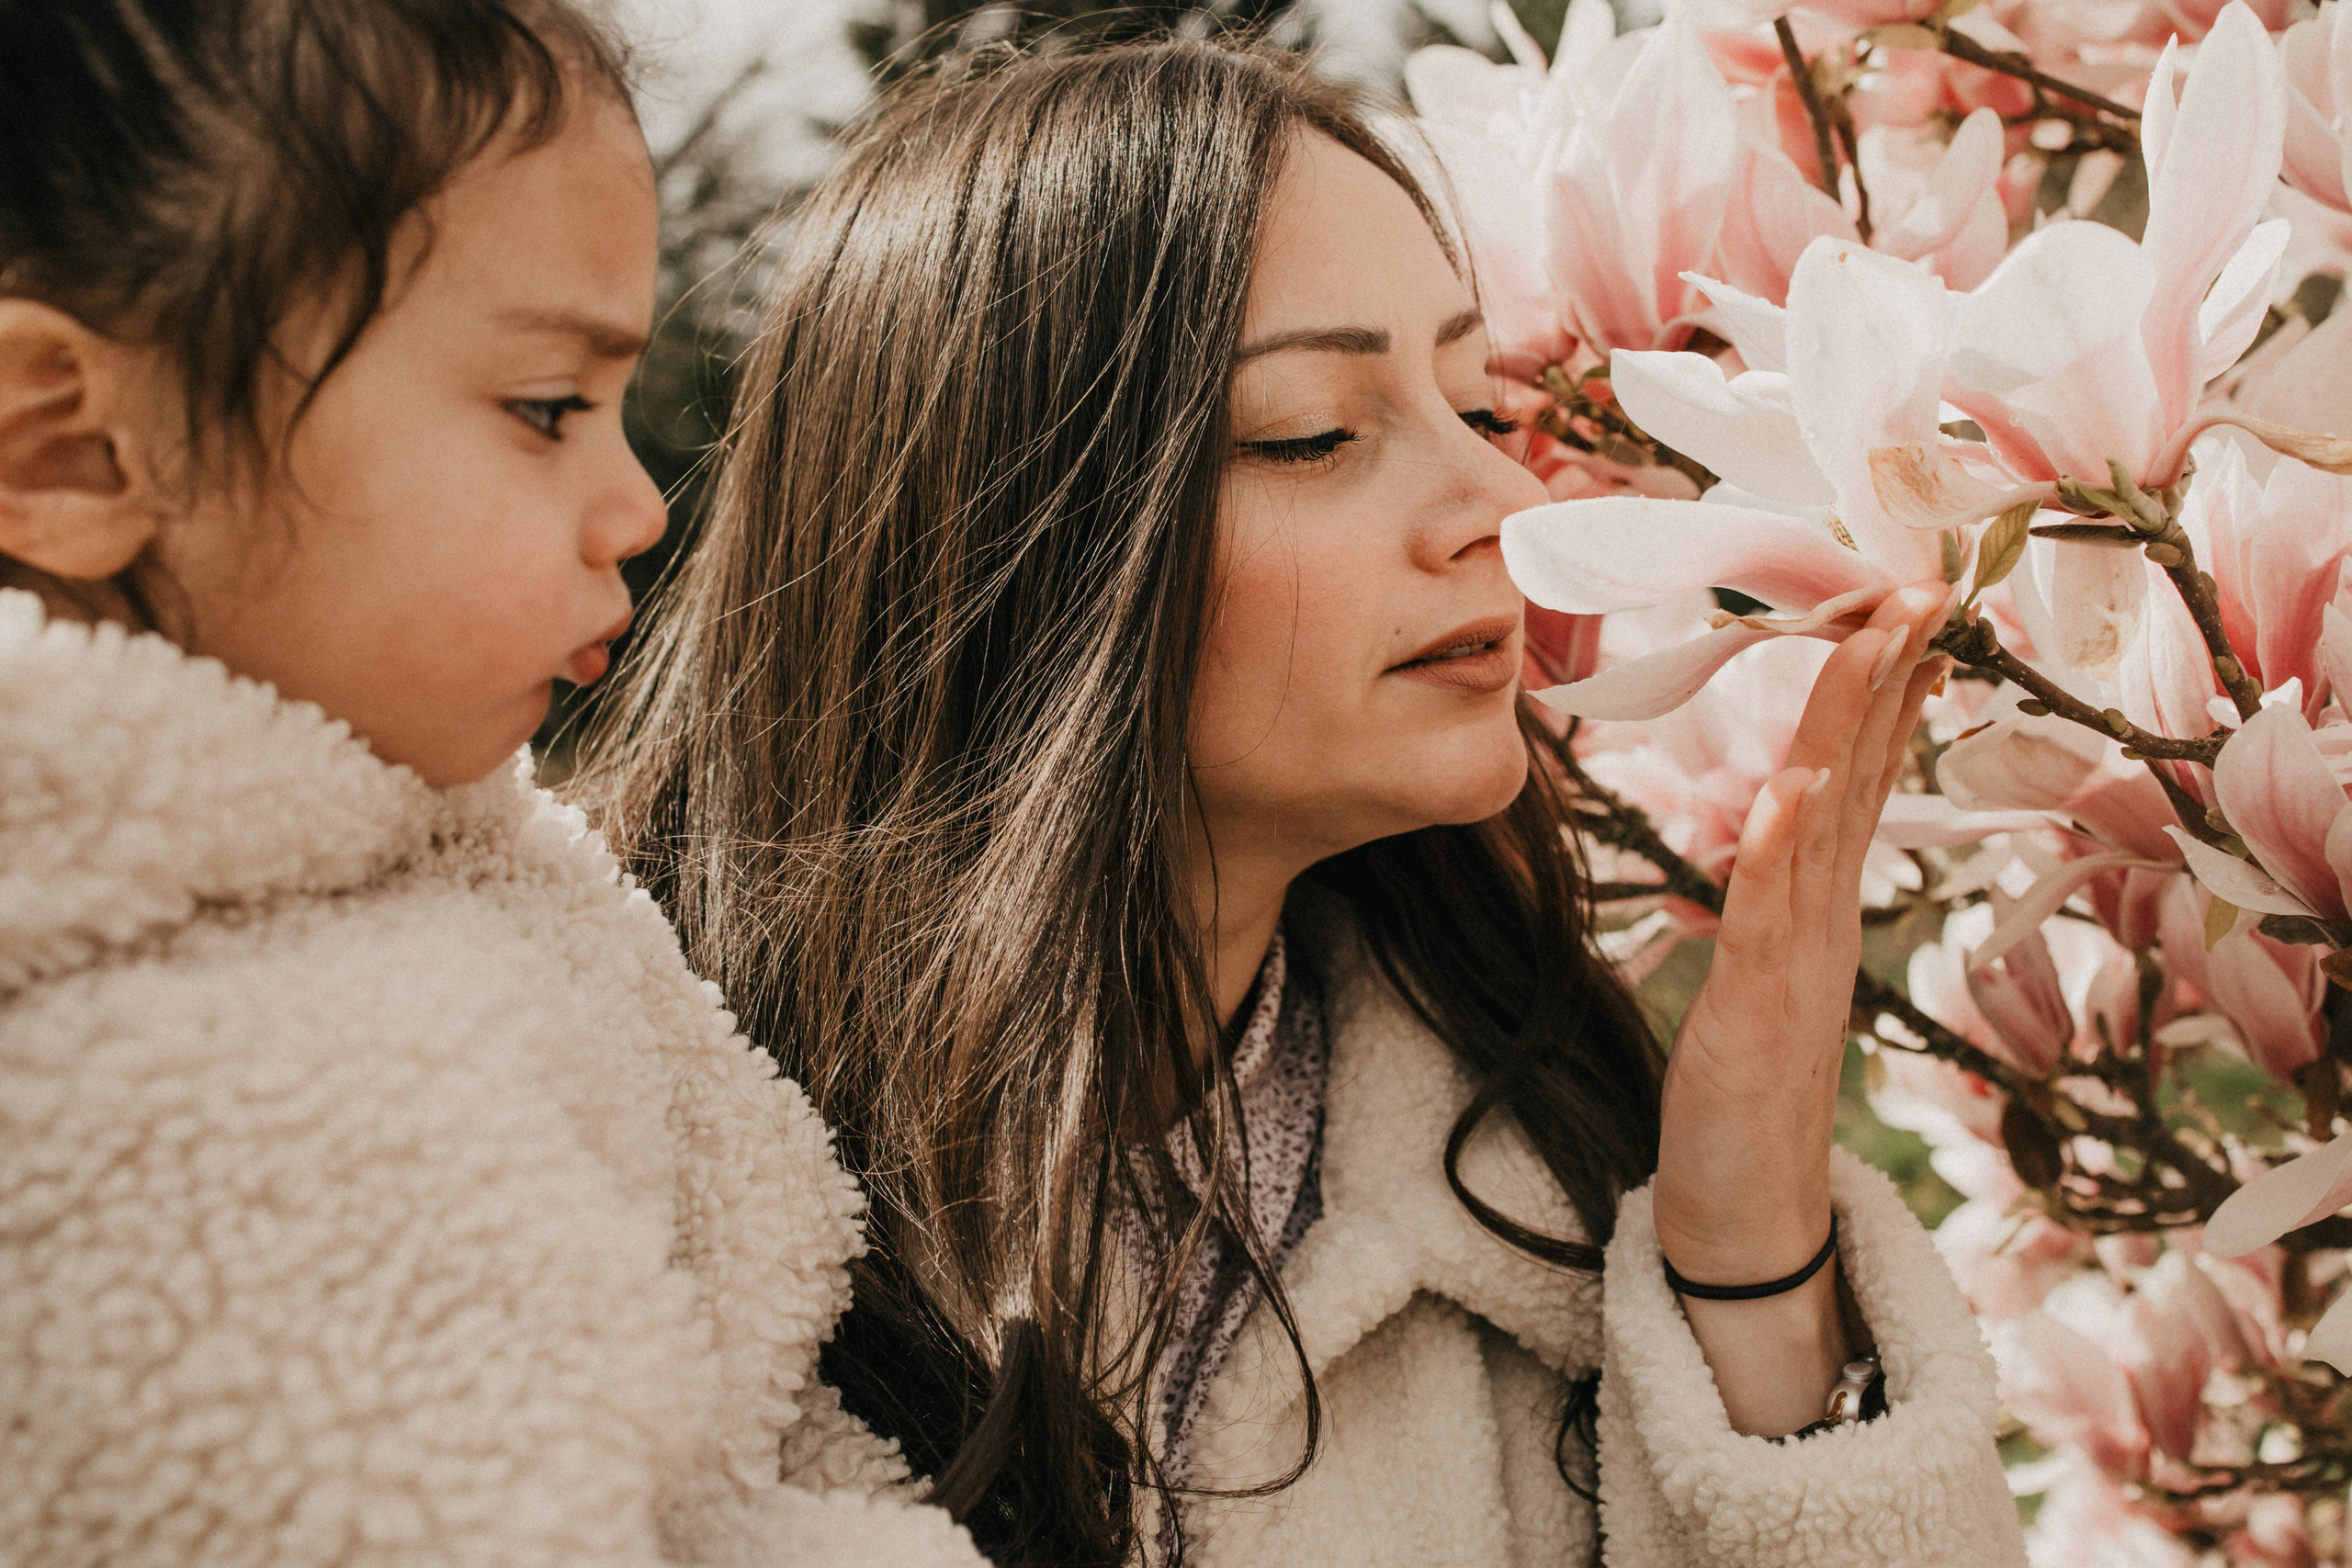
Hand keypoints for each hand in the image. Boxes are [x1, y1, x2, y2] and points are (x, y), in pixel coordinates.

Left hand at [1649, 579, 1955, 1434]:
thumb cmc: (1739, 1091)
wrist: (1740, 1212)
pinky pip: (1768, 916)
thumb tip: (1775, 822)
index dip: (1875, 689)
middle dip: (1884, 676)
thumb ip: (1769, 897)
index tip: (1898, 608)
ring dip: (1847, 729)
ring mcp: (1795, 962)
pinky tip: (1792, 788)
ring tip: (1872, 642)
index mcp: (1814, 906)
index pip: (1849, 774)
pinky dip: (1781, 849)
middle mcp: (1820, 920)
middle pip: (1855, 776)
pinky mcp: (1754, 1011)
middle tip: (1916, 585)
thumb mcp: (1755, 971)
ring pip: (1824, 823)